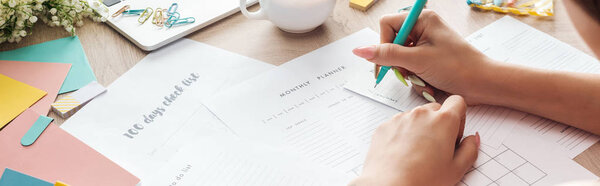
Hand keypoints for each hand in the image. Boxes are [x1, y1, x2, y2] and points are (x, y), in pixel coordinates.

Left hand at [350, 95, 479, 185]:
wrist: (389, 185)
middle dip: (439, 124)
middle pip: (436, 109)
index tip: (454, 133)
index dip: (459, 117)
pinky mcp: (385, 126)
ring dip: (420, 128)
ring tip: (418, 152)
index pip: (457, 102)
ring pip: (416, 116)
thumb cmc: (422, 180)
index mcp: (444, 121)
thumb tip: (472, 139)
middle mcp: (421, 114)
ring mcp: (401, 118)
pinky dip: (402, 133)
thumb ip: (470, 150)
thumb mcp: (456, 169)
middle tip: (437, 146)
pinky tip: (403, 153)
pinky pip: (398, 124)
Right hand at [353, 10, 498, 103]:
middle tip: (410, 72)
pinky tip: (430, 82)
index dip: (383, 44)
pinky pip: (410, 68)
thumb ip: (386, 55)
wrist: (483, 85)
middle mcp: (423, 29)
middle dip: (398, 62)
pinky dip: (416, 78)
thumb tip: (360, 51)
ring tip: (424, 78)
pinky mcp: (428, 60)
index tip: (386, 62)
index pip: (387, 25)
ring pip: (400, 59)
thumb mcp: (417, 60)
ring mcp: (426, 45)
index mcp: (422, 20)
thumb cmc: (458, 67)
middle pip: (391, 43)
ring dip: (408, 73)